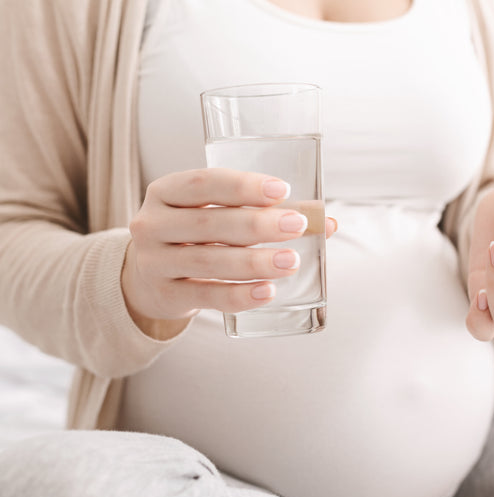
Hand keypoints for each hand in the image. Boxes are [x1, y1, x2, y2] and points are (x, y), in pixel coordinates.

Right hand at [121, 168, 335, 337]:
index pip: (204, 183)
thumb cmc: (193, 236)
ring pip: (209, 261)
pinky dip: (239, 295)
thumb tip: (327, 222)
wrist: (146, 278)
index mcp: (166, 192)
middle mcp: (153, 224)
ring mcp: (154, 262)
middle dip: (257, 224)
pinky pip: (207, 296)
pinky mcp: (166, 295)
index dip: (244, 186)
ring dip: (254, 262)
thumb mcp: (212, 214)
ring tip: (290, 261)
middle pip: (209, 222)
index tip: (282, 190)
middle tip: (297, 225)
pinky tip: (267, 292)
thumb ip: (263, 212)